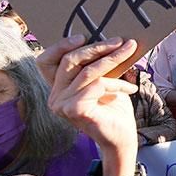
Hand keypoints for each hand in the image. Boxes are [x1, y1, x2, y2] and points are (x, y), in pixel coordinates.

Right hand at [44, 37, 140, 175]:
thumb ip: (94, 65)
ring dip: (112, 58)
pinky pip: (97, 85)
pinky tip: (130, 88)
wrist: (122, 138)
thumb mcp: (101, 80)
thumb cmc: (113, 108)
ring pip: (87, 72)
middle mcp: (54, 97)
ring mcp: (61, 105)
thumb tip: (106, 38)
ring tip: (130, 49)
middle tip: (120, 41)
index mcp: (57, 89)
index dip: (60, 46)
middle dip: (97, 48)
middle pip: (69, 61)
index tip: (82, 36)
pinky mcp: (75, 110)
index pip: (45, 62)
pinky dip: (116, 83)